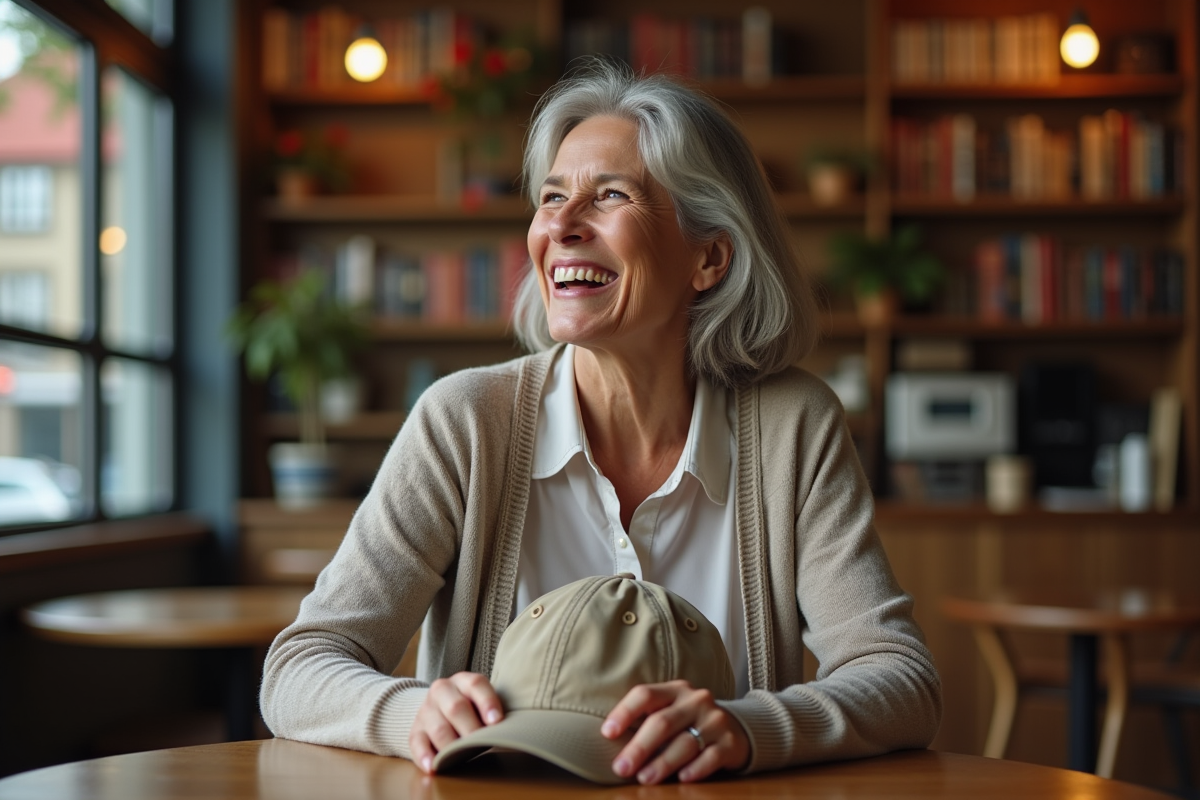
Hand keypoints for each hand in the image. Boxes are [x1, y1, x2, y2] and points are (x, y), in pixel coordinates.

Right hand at [409, 671, 503, 773]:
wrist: (439, 708)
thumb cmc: (471, 709)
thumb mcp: (480, 702)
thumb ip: (491, 712)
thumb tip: (506, 731)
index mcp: (462, 681)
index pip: (475, 685)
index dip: (487, 702)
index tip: (497, 721)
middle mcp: (441, 691)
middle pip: (456, 708)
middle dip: (471, 729)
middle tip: (481, 744)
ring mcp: (426, 710)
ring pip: (438, 728)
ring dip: (452, 745)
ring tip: (462, 757)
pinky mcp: (415, 730)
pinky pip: (417, 743)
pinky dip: (424, 756)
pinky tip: (433, 767)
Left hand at [601, 680, 749, 784]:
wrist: (735, 729)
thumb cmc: (689, 723)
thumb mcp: (670, 712)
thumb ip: (646, 721)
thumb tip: (610, 744)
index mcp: (675, 690)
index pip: (645, 694)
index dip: (624, 712)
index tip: (607, 733)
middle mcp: (696, 700)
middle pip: (662, 722)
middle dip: (639, 747)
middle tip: (621, 768)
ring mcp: (715, 720)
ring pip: (685, 743)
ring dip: (662, 763)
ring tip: (644, 778)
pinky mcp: (730, 743)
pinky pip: (711, 757)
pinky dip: (695, 769)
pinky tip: (681, 779)